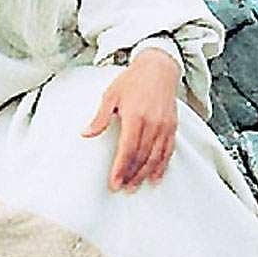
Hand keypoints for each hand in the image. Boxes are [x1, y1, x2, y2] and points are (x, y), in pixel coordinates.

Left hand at [81, 49, 180, 192]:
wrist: (158, 68)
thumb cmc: (132, 81)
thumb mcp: (111, 95)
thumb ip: (100, 117)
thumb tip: (85, 133)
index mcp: (135, 116)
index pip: (128, 149)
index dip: (120, 169)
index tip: (114, 183)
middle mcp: (152, 123)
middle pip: (141, 157)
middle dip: (131, 175)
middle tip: (122, 188)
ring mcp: (164, 126)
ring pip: (155, 158)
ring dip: (144, 175)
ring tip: (134, 186)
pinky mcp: (172, 127)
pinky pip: (168, 152)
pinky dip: (161, 167)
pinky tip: (154, 177)